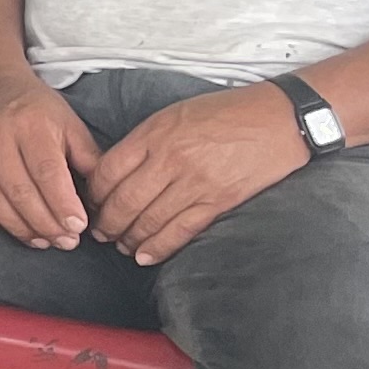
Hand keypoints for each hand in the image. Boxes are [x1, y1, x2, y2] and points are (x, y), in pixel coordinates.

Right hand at [0, 73, 101, 247]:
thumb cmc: (36, 111)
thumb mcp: (70, 124)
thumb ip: (88, 159)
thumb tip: (101, 200)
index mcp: (31, 124)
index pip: (47, 172)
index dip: (62, 204)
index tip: (78, 228)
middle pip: (21, 191)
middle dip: (46, 224)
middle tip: (65, 242)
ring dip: (19, 228)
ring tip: (42, 242)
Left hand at [85, 85, 308, 265]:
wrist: (278, 119)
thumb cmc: (225, 112)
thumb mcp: (174, 115)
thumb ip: (145, 141)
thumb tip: (117, 170)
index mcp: (154, 135)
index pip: (108, 171)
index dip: (94, 194)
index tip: (90, 204)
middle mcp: (170, 160)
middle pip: (124, 200)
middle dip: (106, 222)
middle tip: (98, 233)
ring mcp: (195, 183)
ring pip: (150, 220)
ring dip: (129, 238)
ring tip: (120, 246)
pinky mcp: (219, 201)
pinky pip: (182, 231)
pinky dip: (159, 247)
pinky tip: (145, 256)